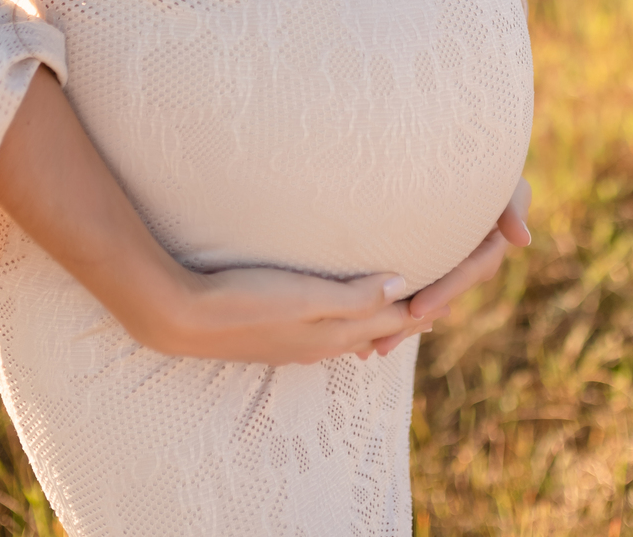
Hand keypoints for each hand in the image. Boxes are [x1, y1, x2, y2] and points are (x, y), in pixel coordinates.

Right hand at [144, 266, 415, 365]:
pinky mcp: (274, 337)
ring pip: (349, 334)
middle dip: (403, 318)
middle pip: (374, 331)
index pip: (390, 322)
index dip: (419, 308)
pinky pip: (324, 333)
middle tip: (431, 304)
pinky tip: (337, 314)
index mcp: (333, 334)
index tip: (447, 295)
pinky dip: (345, 323)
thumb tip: (404, 286)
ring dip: (374, 321)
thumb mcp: (309, 295)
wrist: (185, 319)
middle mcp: (319, 345)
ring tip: (393, 310)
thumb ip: (358, 296)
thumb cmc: (248, 300)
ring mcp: (295, 345)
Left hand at [367, 178, 532, 358]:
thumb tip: (523, 240)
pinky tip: (367, 327)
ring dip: (398, 321)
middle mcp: (466, 263)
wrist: (467, 161)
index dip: (442, 291)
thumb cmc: (489, 168)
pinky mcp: (427, 260)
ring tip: (370, 347)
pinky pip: (411, 284)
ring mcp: (446, 264)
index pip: (465, 273)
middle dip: (412, 320)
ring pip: (422, 296)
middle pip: (439, 296)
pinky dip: (391, 303)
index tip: (416, 309)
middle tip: (383, 343)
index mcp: (486, 251)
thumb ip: (512, 210)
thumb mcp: (507, 186)